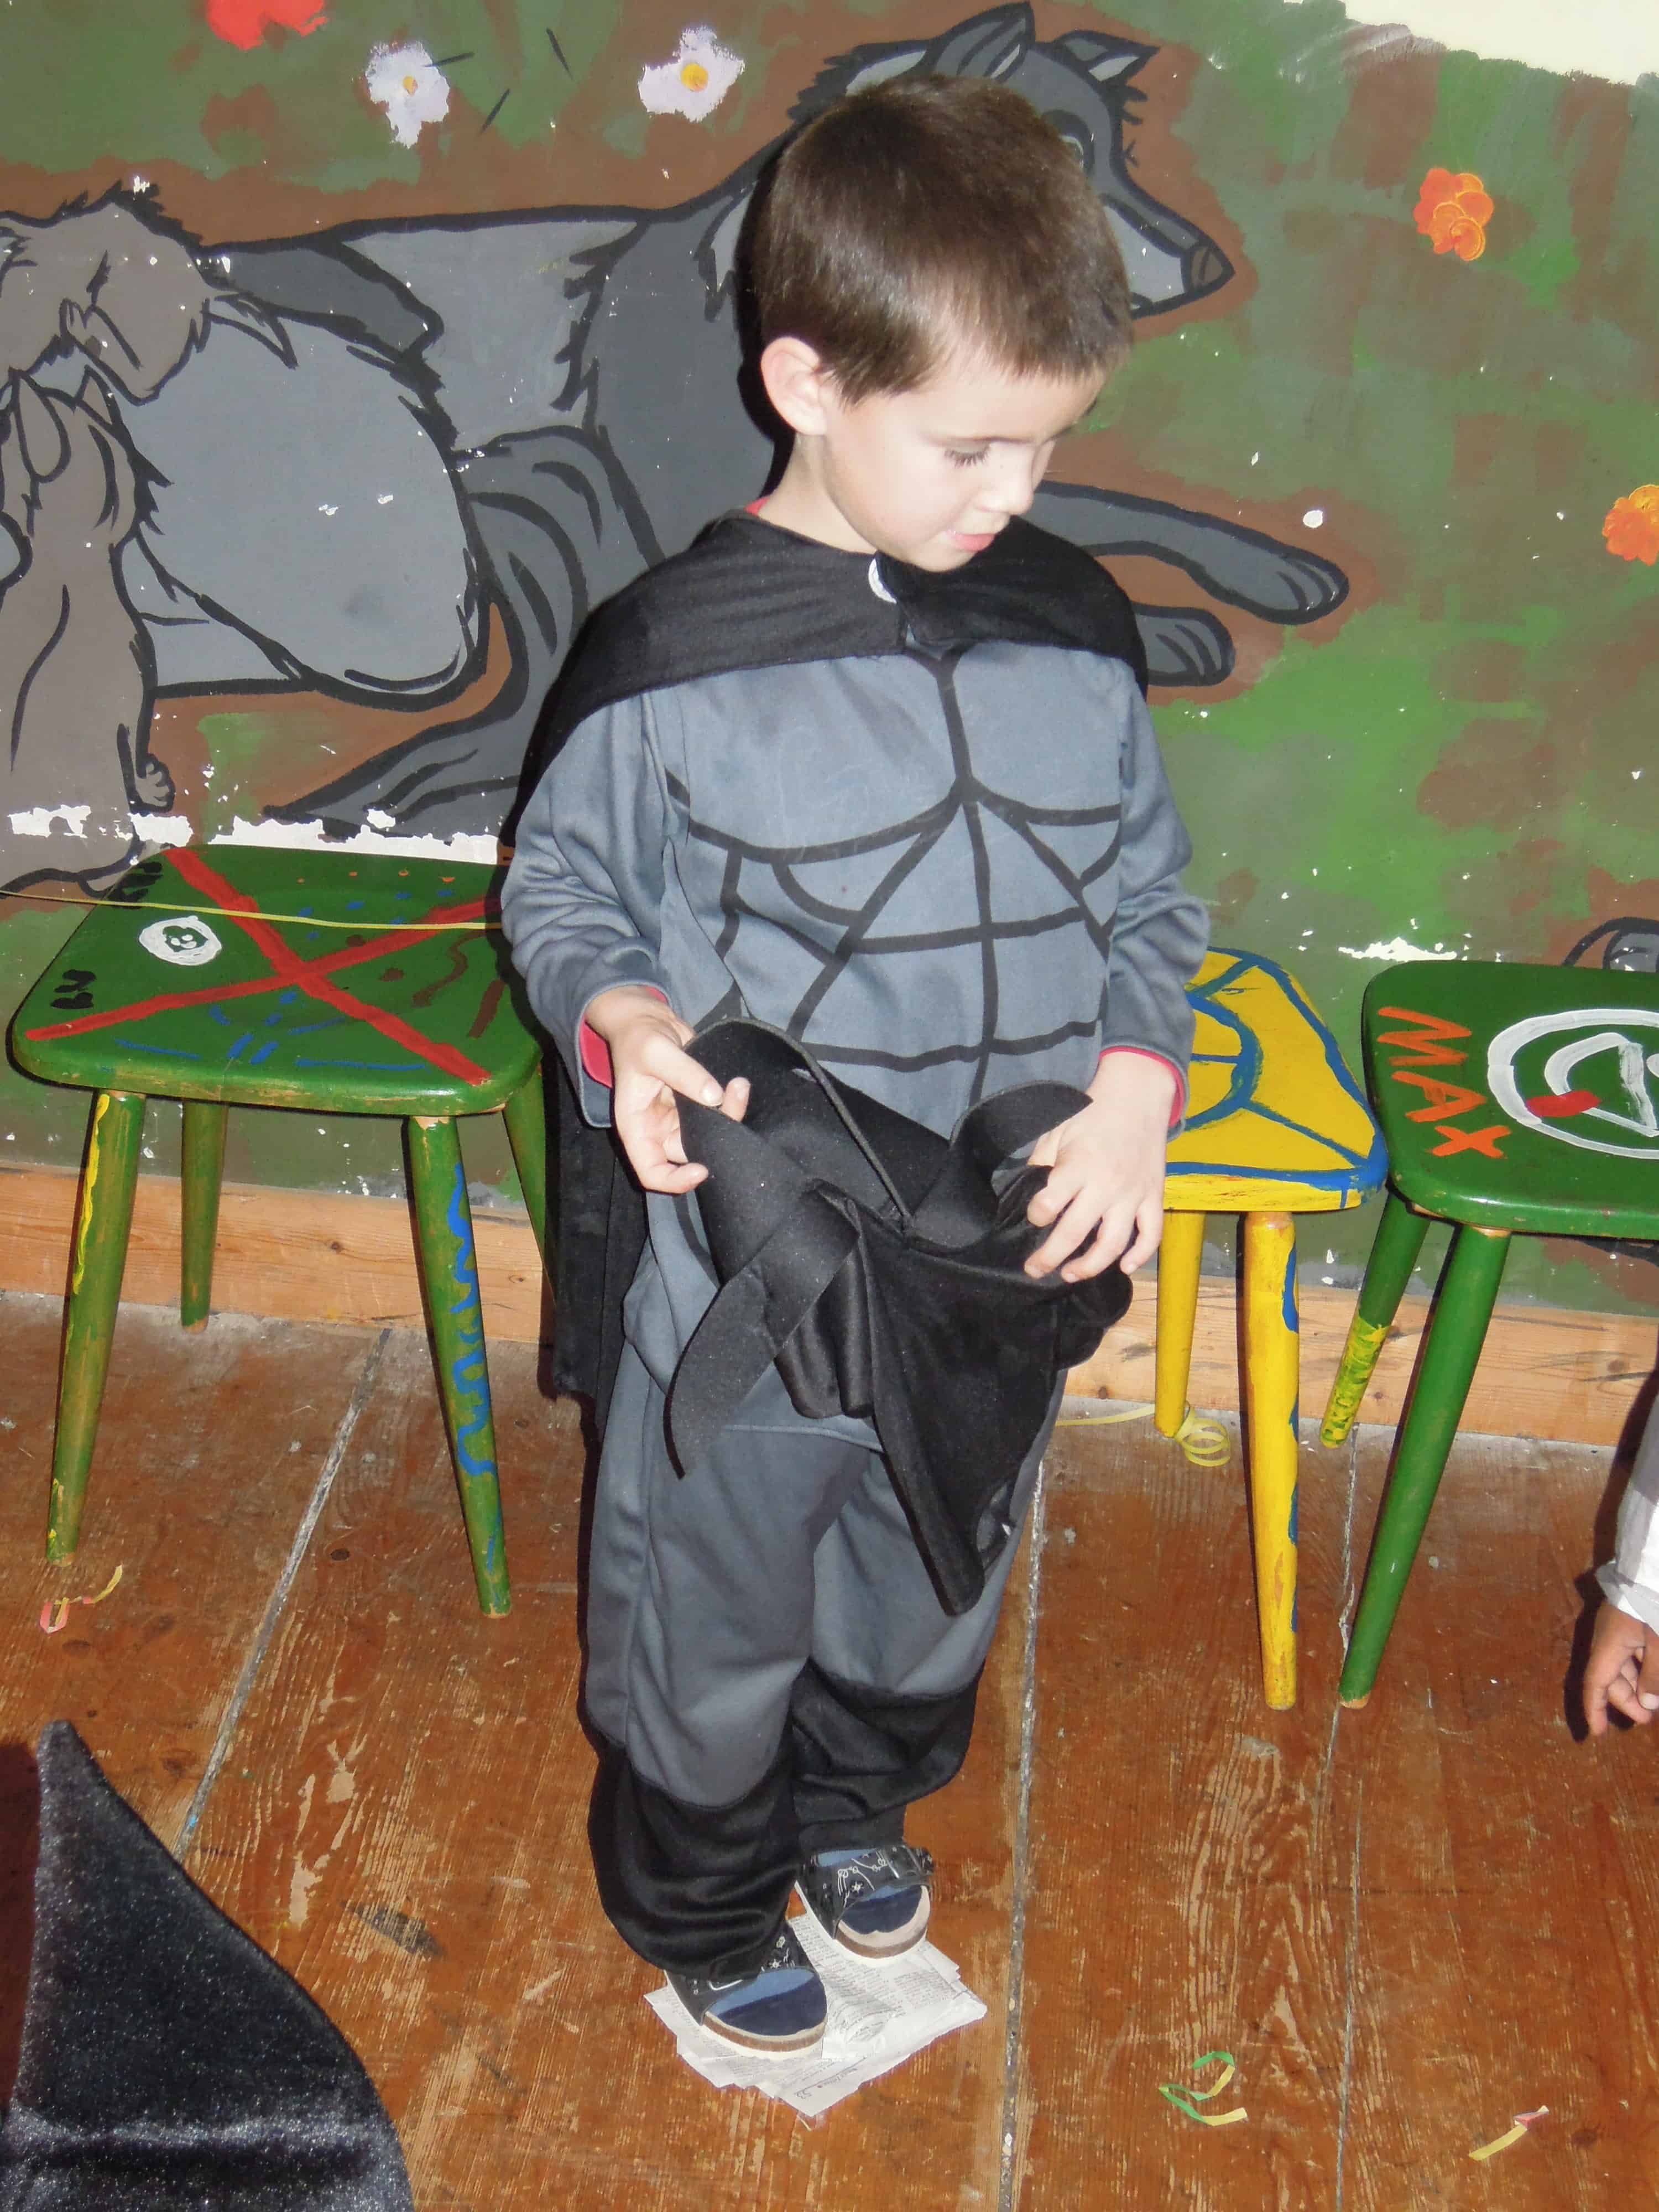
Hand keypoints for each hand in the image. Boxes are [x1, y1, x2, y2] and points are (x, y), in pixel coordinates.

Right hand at [584, 986, 747, 1194]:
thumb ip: (684, 1072)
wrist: (648, 1019)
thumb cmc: (639, 1036)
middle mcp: (658, 1129)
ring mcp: (678, 1118)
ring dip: (730, 1115)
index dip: (676, 1180)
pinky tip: (738, 1085)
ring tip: (739, 1085)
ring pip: (710, 1134)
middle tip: (734, 1098)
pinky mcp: (696, 1104)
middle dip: (717, 1134)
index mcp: (637, 1127)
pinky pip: (718, 1115)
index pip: (652, 1172)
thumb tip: (715, 1096)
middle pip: (690, 1153)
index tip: (703, 1167)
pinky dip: (732, 1105)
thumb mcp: (655, 1050)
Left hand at [1023, 1052, 1176, 1281]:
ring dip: (1090, 1266)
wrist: (1137, 1097)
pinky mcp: (1154, 1197)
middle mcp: (1105, 1185)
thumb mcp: (1057, 1131)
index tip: (1033, 1217)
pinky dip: (1140, 1255)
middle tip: (1035, 1269)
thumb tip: (1025, 1191)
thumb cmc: (1091, 1114)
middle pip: (1075, 1233)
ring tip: (1071, 1274)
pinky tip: (1124, 1267)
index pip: (1048, 1205)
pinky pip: (1152, 1234)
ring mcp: (1133, 1194)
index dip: (1035, 1216)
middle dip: (1050, 1258)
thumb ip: (1041, 1162)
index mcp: (1078, 1166)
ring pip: (1113, 1244)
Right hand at [1584, 1602, 1658, 1735]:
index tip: (1596, 1734)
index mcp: (1609, 1643)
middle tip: (1647, 1719)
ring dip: (1636, 1684)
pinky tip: (1654, 1672)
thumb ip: (1655, 1674)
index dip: (1594, 1709)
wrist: (1654, 1564)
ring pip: (1622, 1664)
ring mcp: (1618, 1627)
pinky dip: (1641, 1667)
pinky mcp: (1630, 1620)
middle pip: (1610, 1676)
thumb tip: (1647, 1702)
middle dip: (1626, 1700)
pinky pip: (1631, 1651)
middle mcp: (1607, 1636)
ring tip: (1654, 1698)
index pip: (1595, 1683)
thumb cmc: (1654, 1603)